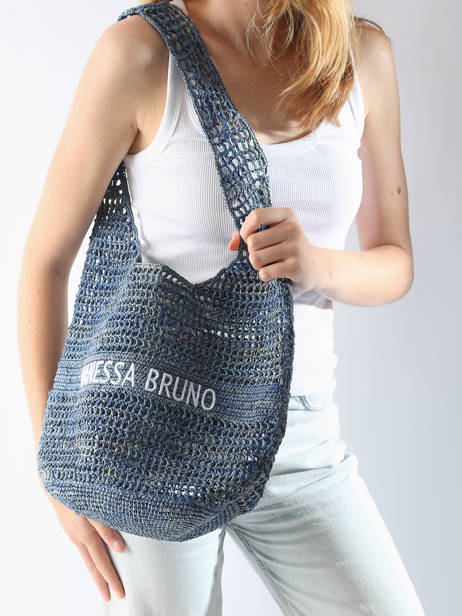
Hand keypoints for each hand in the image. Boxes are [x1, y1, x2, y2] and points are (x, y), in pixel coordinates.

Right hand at [37, 475, 125, 601]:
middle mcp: (78, 536)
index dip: (111, 577)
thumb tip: (121, 548)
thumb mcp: (96, 506)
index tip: (120, 592)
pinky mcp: (70, 524)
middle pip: (93, 564)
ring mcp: (72, 530)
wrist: (55, 477)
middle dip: (103, 581)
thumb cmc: (79, 487)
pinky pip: (81, 546)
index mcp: (86, 533)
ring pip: (86, 556)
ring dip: (95, 570)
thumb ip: (108, 527)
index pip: (102, 561)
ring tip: (102, 583)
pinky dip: (88, 556)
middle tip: (112, 597)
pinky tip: (92, 557)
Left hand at [228, 207, 325, 290]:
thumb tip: (231, 245)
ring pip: (256, 258)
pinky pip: (265, 273)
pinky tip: (274, 273)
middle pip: (253, 241)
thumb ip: (248, 234)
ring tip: (268, 264)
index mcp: (286, 215)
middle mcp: (293, 228)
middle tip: (262, 255)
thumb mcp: (272, 234)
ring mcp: (295, 247)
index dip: (245, 229)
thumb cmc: (287, 248)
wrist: (315, 267)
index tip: (248, 238)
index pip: (256, 215)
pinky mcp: (296, 267)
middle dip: (251, 252)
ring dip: (257, 265)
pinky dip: (264, 275)